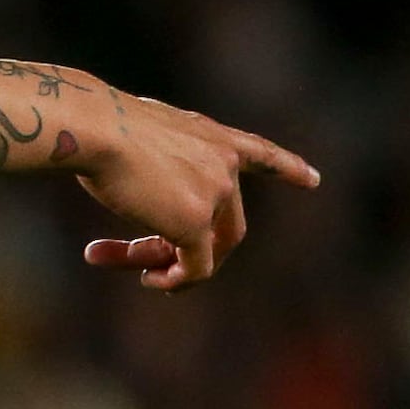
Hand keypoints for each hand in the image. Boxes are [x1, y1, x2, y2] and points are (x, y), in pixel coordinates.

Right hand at [74, 88, 319, 288]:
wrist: (95, 128)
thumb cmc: (96, 127)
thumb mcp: (135, 138)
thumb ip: (150, 165)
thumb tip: (137, 190)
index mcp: (209, 135)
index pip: (259, 152)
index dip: (287, 168)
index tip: (313, 180)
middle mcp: (223, 162)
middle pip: (225, 225)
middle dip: (186, 250)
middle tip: (147, 268)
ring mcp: (215, 193)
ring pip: (204, 250)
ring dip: (166, 265)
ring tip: (138, 275)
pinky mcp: (196, 223)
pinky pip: (196, 268)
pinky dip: (174, 281)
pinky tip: (148, 281)